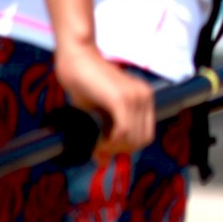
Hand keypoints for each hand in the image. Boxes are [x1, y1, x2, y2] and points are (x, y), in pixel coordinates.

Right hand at [53, 41, 155, 155]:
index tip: (107, 149)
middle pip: (142, 140)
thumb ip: (104, 135)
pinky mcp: (121, 98)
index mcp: (144, 97)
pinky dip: (111, 141)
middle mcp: (144, 96)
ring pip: (133, 138)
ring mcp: (135, 96)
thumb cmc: (84, 83)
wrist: (76, 58)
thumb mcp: (97, 114)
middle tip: (101, 148)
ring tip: (97, 142)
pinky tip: (98, 139)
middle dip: (121, 150)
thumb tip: (103, 163)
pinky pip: (124, 132)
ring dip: (114, 147)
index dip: (127, 147)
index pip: (146, 135)